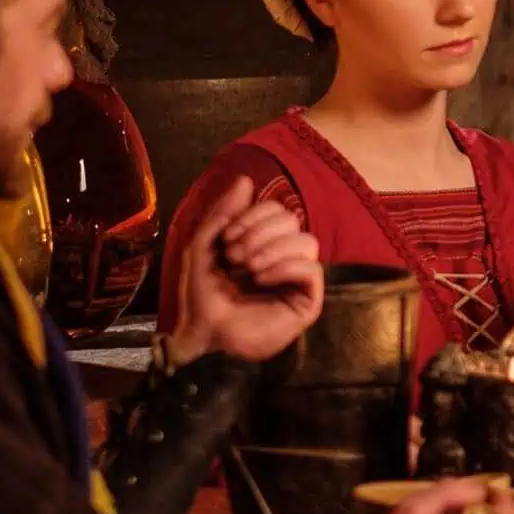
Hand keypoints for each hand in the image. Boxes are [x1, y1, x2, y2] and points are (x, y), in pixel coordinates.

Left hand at [165, 177, 323, 365]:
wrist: (205, 334)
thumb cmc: (202, 296)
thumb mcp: (204, 246)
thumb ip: (222, 212)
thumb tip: (246, 179)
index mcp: (264, 242)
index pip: (276, 209)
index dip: (252, 217)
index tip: (227, 240)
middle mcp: (285, 256)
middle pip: (292, 219)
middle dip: (259, 233)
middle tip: (235, 257)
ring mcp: (298, 278)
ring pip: (307, 241)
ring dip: (272, 249)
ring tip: (249, 269)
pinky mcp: (308, 300)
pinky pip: (311, 268)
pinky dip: (284, 267)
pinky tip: (262, 280)